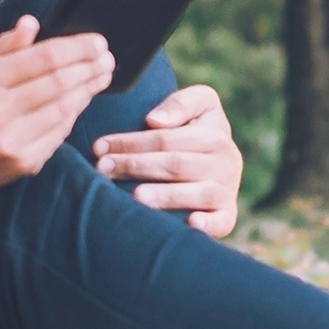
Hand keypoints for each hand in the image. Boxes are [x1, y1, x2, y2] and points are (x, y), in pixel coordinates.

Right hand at [0, 18, 113, 207]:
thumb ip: (5, 46)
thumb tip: (32, 23)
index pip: (44, 58)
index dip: (78, 49)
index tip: (98, 42)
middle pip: (60, 84)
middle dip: (90, 69)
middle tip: (108, 59)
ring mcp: (11, 141)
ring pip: (65, 110)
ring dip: (88, 91)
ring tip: (101, 76)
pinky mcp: (23, 164)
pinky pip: (60, 135)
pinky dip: (73, 115)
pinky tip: (81, 101)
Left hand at [93, 85, 243, 236]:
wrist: (221, 161)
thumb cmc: (197, 130)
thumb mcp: (199, 104)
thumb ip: (180, 104)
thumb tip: (155, 121)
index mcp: (216, 134)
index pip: (167, 139)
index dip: (131, 142)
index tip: (100, 147)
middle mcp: (226, 162)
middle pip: (175, 164)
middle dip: (136, 166)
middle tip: (103, 169)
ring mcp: (227, 191)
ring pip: (195, 193)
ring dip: (165, 195)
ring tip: (135, 197)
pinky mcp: (228, 216)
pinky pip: (222, 222)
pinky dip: (208, 224)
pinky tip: (189, 224)